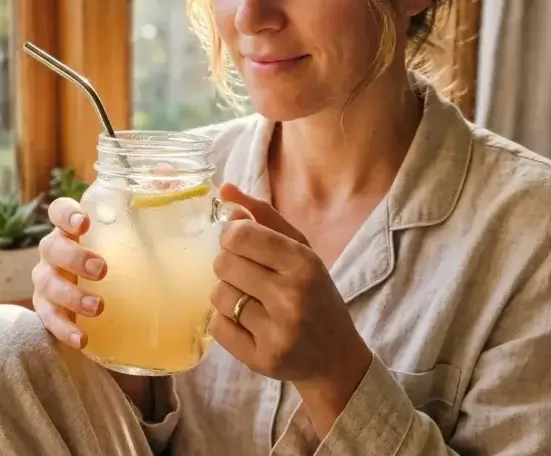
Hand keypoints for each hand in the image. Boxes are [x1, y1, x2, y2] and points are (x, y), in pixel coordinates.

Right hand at [33, 199, 158, 416]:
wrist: (115, 297)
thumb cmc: (124, 253)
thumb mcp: (138, 228)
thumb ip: (152, 198)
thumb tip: (167, 172)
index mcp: (73, 227)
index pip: (59, 211)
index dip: (66, 214)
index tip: (83, 221)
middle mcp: (55, 251)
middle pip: (51, 247)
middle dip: (73, 257)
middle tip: (101, 269)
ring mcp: (49, 281)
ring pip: (47, 284)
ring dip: (71, 296)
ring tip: (98, 307)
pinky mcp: (50, 310)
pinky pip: (49, 320)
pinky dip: (64, 330)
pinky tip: (82, 339)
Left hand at [208, 183, 372, 429]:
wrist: (334, 358)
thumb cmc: (315, 295)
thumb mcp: (301, 250)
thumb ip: (264, 217)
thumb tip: (225, 190)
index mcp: (304, 264)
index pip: (241, 236)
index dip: (231, 236)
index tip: (238, 243)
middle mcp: (291, 297)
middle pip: (224, 264)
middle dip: (228, 265)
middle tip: (247, 275)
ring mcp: (276, 331)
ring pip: (217, 295)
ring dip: (226, 294)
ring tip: (249, 301)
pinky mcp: (260, 359)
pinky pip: (216, 326)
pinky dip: (225, 322)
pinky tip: (247, 324)